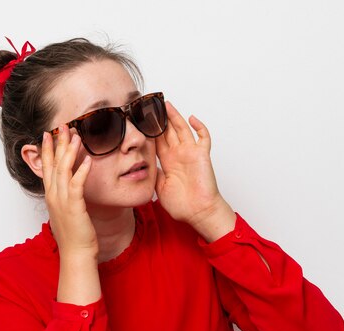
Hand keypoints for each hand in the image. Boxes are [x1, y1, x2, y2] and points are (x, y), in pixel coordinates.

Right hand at [41, 125, 97, 257]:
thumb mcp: (67, 211)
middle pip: (53, 164)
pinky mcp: (74, 206)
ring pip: (63, 170)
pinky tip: (88, 159)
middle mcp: (53, 196)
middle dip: (57, 143)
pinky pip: (77, 184)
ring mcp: (62, 201)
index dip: (47, 150)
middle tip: (62, 126)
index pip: (47, 167)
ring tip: (76, 136)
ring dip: (69, 151)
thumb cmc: (75, 235)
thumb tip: (70, 187)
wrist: (76, 253)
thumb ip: (67, 197)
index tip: (48, 134)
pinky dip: (82, 171)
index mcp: (51, 196)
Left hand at [155, 102, 235, 240]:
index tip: (140, 120)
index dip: (149, 130)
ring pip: (182, 129)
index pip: (157, 141)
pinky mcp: (202, 155)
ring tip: (166, 105)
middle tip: (150, 105)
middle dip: (160, 119)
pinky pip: (203, 137)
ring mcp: (190, 153)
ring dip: (174, 117)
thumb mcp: (159, 188)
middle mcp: (179, 155)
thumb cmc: (183, 205)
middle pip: (167, 131)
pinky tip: (192, 118)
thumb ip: (154, 174)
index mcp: (168, 162)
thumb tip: (145, 165)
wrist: (198, 213)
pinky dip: (200, 127)